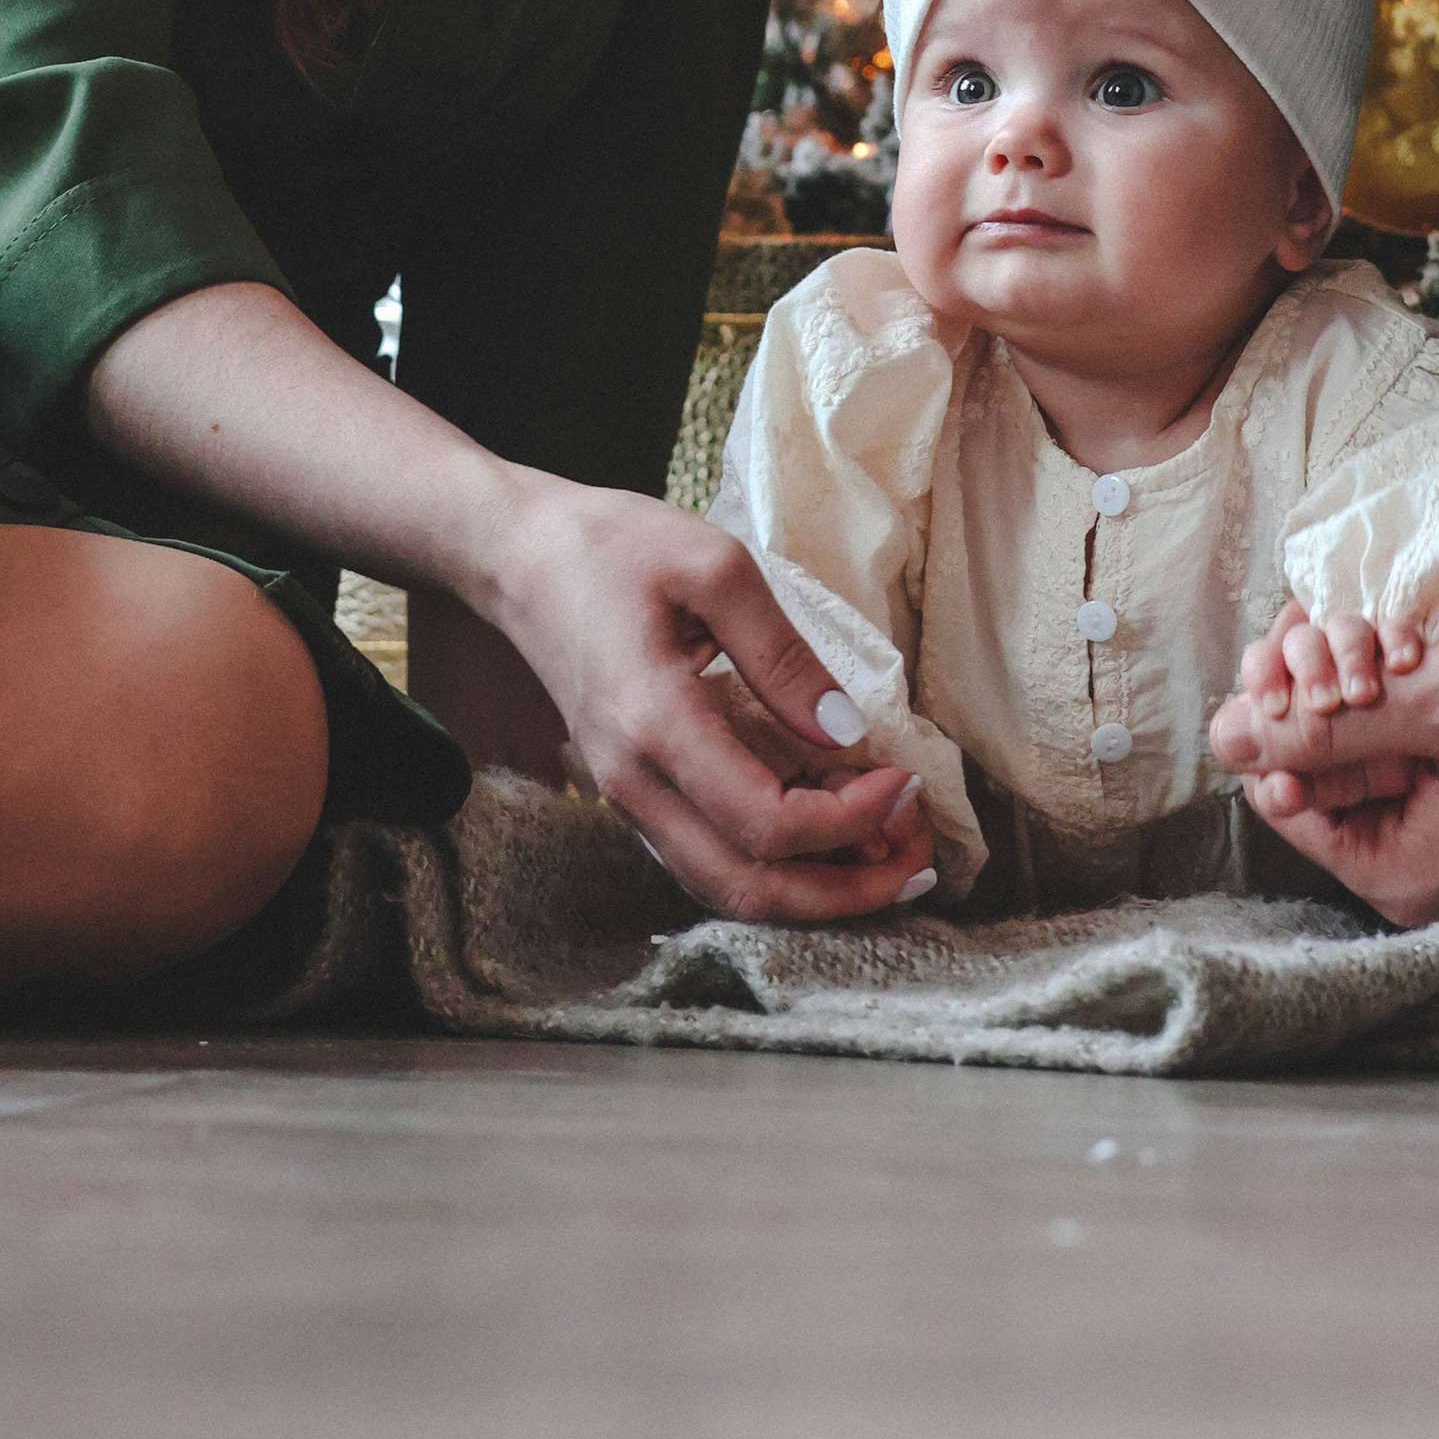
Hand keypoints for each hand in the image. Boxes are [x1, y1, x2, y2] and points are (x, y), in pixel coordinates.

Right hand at [481, 473, 936, 924]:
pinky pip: (708, 859)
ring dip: (815, 891)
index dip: (850, 819)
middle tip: (920, 859)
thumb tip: (848, 733)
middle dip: (846, 890)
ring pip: (727, 889)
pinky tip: (830, 839)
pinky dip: (777, 866)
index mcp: (655, 725)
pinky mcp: (634, 792)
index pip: (765, 822)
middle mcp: (635, 784)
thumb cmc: (613, 547)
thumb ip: (783, 653)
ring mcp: (628, 797)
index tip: (904, 777)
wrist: (518, 558)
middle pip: (749, 888)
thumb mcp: (714, 566)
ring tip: (891, 860)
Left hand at [1209, 589, 1438, 924]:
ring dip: (1356, 677)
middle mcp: (1419, 869)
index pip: (1279, 797)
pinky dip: (1396, 687)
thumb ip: (1326, 728)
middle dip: (1321, 687)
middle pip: (1314, 770)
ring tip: (1399, 637)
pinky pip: (1398, 739)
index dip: (1275, 714)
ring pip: (1353, 743)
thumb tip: (1220, 737)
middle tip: (1354, 631)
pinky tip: (1419, 646)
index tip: (1303, 645)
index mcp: (1406, 876)